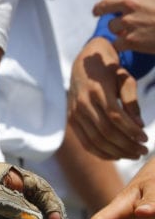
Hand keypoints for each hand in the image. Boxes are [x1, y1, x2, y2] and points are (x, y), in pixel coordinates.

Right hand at [68, 37, 146, 158]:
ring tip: (134, 154)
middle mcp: (82, 102)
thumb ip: (131, 101)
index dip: (131, 130)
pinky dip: (102, 152)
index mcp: (96, 90)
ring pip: (95, 140)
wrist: (84, 63)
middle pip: (106, 131)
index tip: (146, 138)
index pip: (115, 116)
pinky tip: (118, 155)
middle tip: (144, 151)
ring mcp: (74, 112)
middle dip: (127, 145)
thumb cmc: (109, 71)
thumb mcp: (125, 79)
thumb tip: (139, 125)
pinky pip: (86, 142)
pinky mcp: (71, 120)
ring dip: (117, 152)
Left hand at [95, 0, 154, 53]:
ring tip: (127, 30)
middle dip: (99, 9)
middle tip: (98, 12)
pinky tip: (127, 45)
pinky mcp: (131, 40)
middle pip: (102, 5)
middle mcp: (130, 2)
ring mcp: (129, 21)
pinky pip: (116, 43)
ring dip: (117, 28)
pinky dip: (121, 45)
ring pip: (111, 25)